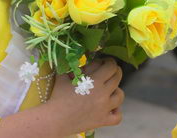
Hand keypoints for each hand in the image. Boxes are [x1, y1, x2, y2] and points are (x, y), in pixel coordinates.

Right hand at [0, 58, 123, 137]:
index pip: (110, 66)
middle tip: (107, 71)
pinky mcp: (103, 120)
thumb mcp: (64, 76)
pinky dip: (116, 111)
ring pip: (120, 96)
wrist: (56, 118)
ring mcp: (105, 108)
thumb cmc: (58, 95)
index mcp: (94, 81)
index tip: (103, 61)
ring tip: (108, 89)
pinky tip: (110, 107)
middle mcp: (103, 93)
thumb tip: (76, 56)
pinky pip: (118, 116)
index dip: (108, 61)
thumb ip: (72, 65)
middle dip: (114, 71)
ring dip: (116, 90)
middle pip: (118, 77)